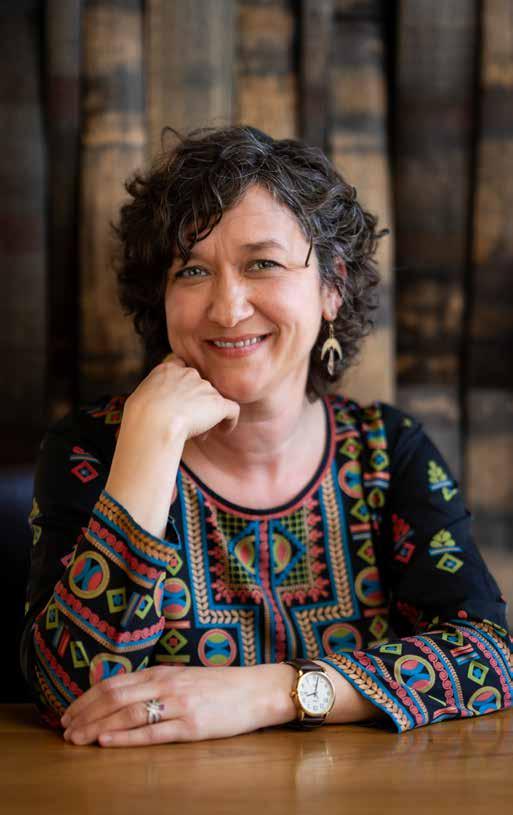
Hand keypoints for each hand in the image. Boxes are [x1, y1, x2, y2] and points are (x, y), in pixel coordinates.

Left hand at [60, 664, 268, 746]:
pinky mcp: (191, 725)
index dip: (87, 698)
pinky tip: (106, 743)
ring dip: (97, 727)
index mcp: (163, 672)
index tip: (69, 712)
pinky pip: (152, 732)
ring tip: (77, 738)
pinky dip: (125, 738)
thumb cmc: (221, 686)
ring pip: (127, 714)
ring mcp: (178, 704)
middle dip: (85, 714)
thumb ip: (157, 684)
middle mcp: (166, 684)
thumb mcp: (184, 677)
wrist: (257, 690)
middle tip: (64, 730)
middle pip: (114, 697)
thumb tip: (125, 696)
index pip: (115, 682)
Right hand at [124, 352, 239, 447]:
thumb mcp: (138, 399)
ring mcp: (205, 387)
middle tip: (189, 424)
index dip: (184, 387)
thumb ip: (152, 396)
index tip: (181, 403)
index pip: (182, 369)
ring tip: (199, 435)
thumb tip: (154, 408)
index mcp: (167, 370)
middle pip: (199, 387)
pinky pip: (232, 410)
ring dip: (208, 416)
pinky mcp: (218, 403)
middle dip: (196, 404)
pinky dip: (229, 420)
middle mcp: (188, 374)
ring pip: (212, 400)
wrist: (154, 422)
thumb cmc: (140, 417)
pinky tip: (223, 430)